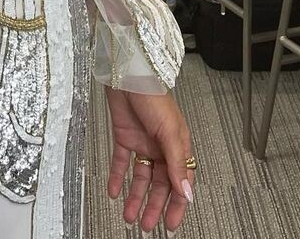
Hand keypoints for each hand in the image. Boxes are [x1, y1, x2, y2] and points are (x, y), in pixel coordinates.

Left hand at [105, 85, 194, 233]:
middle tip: (147, 225)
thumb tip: (186, 193)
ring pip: (140, 177)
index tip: (171, 223)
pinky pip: (121, 162)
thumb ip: (176, 164)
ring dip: (135, 197)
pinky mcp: (124, 136)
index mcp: (178, 146)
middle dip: (154, 206)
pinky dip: (117, 177)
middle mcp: (161, 147)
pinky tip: (113, 191)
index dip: (177, 204)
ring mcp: (142, 142)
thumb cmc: (154, 97)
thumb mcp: (169, 133)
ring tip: (128, 215)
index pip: (180, 183)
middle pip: (159, 184)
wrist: (128, 75)